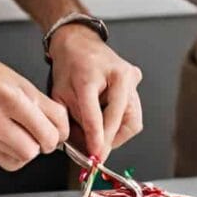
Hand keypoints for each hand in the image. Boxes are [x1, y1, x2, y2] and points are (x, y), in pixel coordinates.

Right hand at [0, 35, 69, 169]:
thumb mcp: (19, 80)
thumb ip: (41, 104)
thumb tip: (60, 126)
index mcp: (11, 96)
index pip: (50, 127)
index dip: (60, 131)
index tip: (59, 129)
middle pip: (37, 148)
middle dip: (46, 143)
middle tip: (43, 133)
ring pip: (22, 158)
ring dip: (29, 150)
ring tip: (24, 134)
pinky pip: (5, 162)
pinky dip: (13, 156)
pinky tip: (10, 141)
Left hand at [48, 24, 142, 160]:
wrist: (79, 41)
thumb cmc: (69, 65)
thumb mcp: (61, 95)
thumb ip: (72, 122)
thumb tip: (86, 149)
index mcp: (89, 75)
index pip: (95, 114)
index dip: (95, 138)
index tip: (95, 155)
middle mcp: (116, 74)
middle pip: (122, 118)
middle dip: (109, 140)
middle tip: (96, 153)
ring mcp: (130, 76)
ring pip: (132, 119)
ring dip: (116, 133)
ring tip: (99, 134)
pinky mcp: (136, 81)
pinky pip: (134, 112)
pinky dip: (121, 123)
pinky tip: (106, 121)